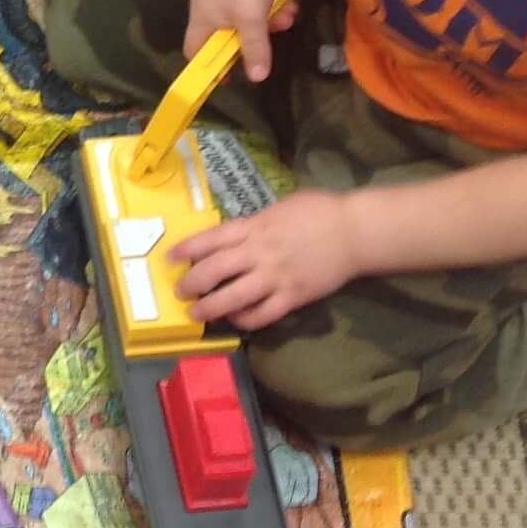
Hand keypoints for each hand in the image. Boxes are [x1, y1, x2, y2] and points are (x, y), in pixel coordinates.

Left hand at [170, 189, 358, 329]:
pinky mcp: (293, 296)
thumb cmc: (319, 211)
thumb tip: (235, 233)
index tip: (170, 258)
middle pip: (214, 270)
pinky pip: (263, 314)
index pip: (211, 238)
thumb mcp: (280, 207)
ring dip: (211, 307)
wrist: (355, 231)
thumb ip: (255, 222)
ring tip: (198, 313)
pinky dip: (245, 320)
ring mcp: (275, 276)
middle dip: (191, 282)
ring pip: (233, 297)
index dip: (187, 249)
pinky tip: (236, 319)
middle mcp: (259, 252)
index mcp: (254, 226)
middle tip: (180, 291)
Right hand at [186, 0, 294, 81]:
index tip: (231, 75)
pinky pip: (253, 2)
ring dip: (267, 22)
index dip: (210, 66)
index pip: (194, 51)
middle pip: (224, 37)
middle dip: (250, 42)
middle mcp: (207, 6)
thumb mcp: (252, 19)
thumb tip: (257, 79)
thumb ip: (254, 49)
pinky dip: (270, 6)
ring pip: (244, 19)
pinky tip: (288, 3)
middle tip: (268, 44)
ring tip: (287, 17)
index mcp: (200, 19)